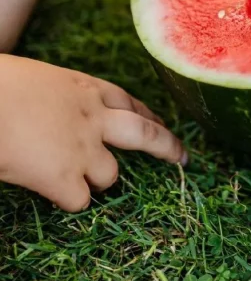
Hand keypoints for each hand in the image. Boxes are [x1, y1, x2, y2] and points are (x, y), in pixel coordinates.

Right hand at [0, 55, 186, 211]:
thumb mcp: (36, 79)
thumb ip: (56, 97)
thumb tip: (50, 110)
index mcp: (83, 87)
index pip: (126, 100)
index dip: (145, 113)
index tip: (160, 121)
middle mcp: (93, 117)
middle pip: (144, 132)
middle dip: (166, 146)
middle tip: (183, 158)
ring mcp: (83, 149)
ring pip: (110, 175)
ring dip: (97, 179)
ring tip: (74, 178)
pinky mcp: (64, 179)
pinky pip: (80, 201)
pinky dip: (68, 200)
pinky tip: (51, 193)